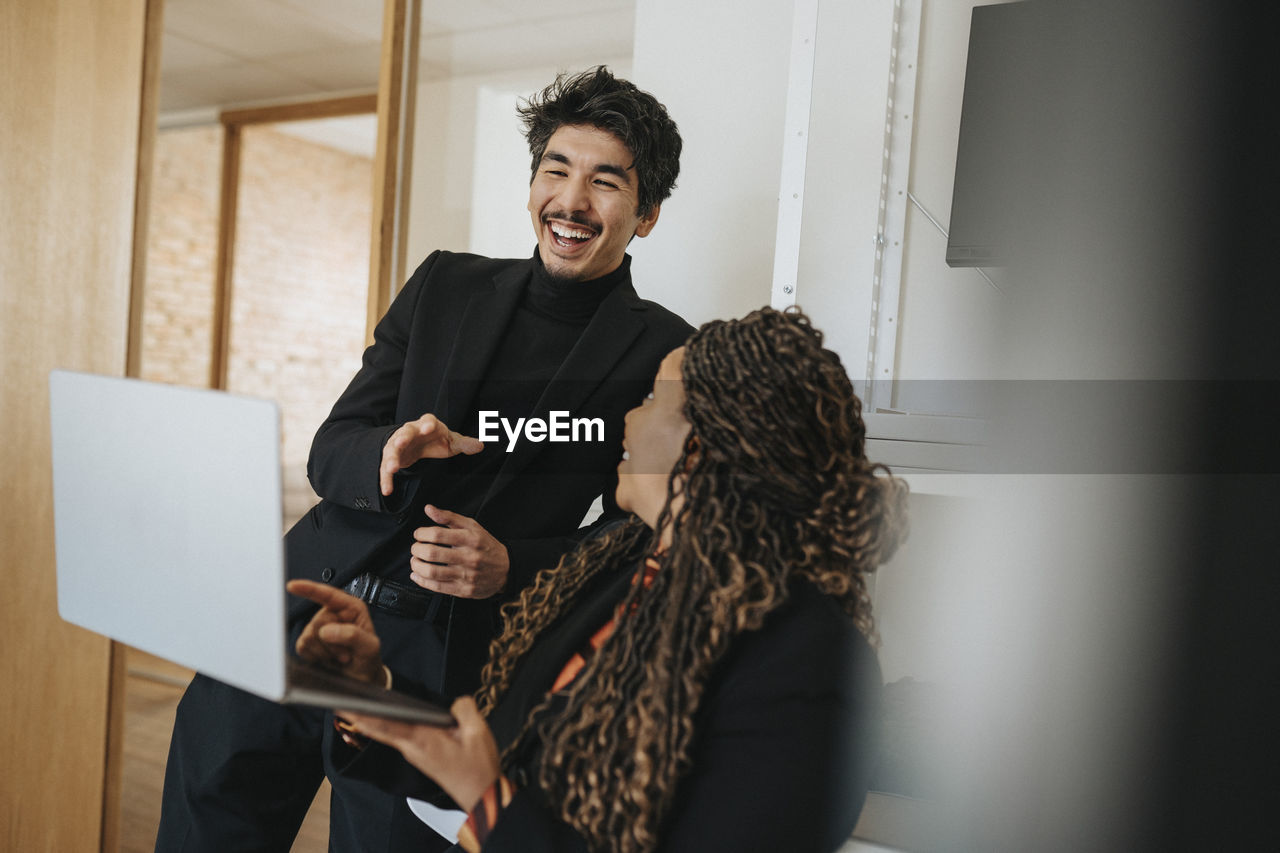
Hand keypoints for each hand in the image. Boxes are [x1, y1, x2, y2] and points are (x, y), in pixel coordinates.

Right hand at [287, 579, 385, 684]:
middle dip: (332, 643)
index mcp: (350, 608)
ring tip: (340, 657)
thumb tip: (326, 631)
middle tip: (346, 654)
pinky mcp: (308, 643)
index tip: (292, 586)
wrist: (360, 678)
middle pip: (318, 622)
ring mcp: (318, 629)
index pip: (328, 595)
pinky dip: (315, 657)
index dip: (309, 589)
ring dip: (326, 652)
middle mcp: (333, 615)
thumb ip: (353, 635)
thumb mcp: (370, 647)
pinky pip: (302, 647)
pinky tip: (328, 659)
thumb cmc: (368, 658)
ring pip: (309, 636)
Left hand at [339, 697, 499, 810]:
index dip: (364, 715)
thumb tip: (454, 703)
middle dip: (360, 715)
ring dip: (372, 720)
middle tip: (339, 701)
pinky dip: (386, 726)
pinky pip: (398, 736)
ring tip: (357, 704)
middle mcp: (413, 749)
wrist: (481, 795)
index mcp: (423, 741)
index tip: (345, 705)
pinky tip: (385, 717)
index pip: (386, 725)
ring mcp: (414, 754)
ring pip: (388, 733)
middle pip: (380, 729)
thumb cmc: (478, 768)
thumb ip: (463, 709)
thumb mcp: (478, 733)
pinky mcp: (420, 755)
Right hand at [380, 414, 483, 495]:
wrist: (418, 441)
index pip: (428, 420)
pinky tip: (387, 491)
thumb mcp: (452, 441)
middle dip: (403, 437)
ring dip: (391, 459)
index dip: (428, 423)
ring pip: (393, 450)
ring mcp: (398, 443)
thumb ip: (464, 443)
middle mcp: (410, 431)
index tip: (429, 426)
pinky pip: (386, 468)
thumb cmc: (436, 439)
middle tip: (400, 442)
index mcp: (428, 424)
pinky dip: (386, 479)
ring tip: (392, 469)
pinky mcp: (392, 457)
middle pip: (405, 433)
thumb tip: (481, 445)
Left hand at [409, 505, 509, 598]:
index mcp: (470, 539)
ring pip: (432, 572)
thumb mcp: (472, 526)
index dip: (421, 533)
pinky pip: (437, 587)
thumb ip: (449, 517)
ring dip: (416, 565)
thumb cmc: (486, 546)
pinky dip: (422, 581)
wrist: (506, 570)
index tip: (419, 534)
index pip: (437, 534)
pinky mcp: (464, 590)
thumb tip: (429, 509)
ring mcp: (466, 575)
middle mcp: (469, 557)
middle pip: (432, 553)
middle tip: (416, 547)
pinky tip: (417, 575)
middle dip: (416, 549)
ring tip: (415, 561)